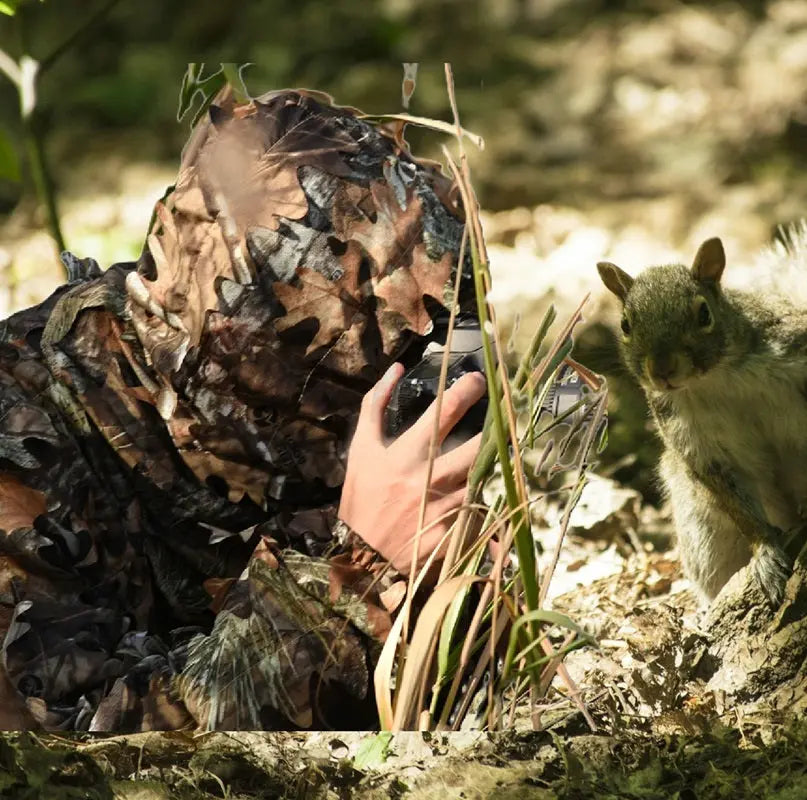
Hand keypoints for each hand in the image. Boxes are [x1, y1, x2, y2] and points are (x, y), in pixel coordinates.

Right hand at [338, 362, 485, 576]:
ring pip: (482, 479)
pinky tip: (485, 499)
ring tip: (499, 456)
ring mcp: (443, 508)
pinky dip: (483, 502)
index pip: (444, 412)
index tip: (478, 379)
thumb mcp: (361, 449)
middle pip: (477, 447)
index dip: (466, 390)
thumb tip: (396, 369)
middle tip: (506, 418)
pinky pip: (479, 512)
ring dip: (492, 466)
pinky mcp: (454, 533)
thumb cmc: (361, 497)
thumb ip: (376, 405)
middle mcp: (428, 479)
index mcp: (406, 454)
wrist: (361, 555)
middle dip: (497, 430)